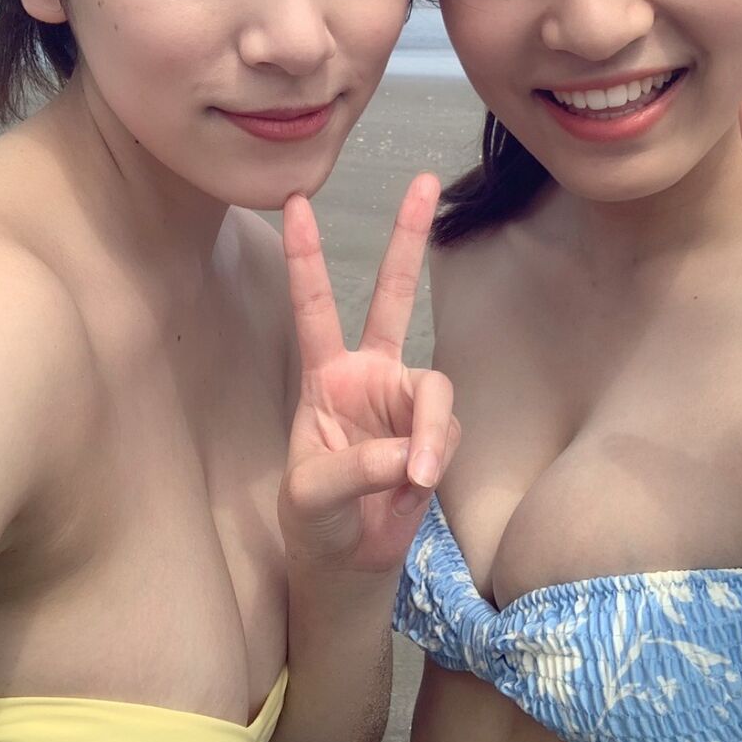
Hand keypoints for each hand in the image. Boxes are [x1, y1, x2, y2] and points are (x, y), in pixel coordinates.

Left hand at [279, 173, 459, 572]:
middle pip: (392, 294)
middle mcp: (369, 374)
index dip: (307, 255)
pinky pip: (447, 431)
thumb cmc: (315, 519)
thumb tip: (411, 453)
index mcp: (325, 375)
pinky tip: (416, 486)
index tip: (295, 201)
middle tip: (424, 180)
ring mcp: (406, 399)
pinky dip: (435, 457)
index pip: (313, 305)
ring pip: (435, 389)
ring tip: (413, 479)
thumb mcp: (312, 494)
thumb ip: (355, 468)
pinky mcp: (435, 431)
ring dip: (428, 432)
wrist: (349, 560)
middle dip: (407, 238)